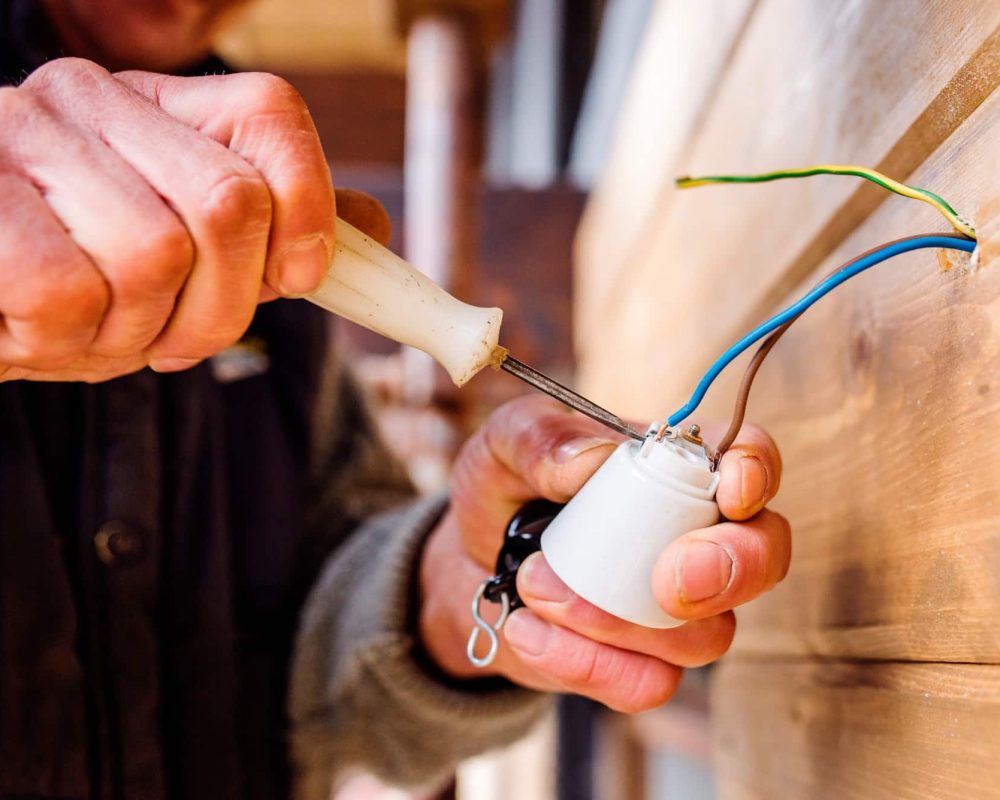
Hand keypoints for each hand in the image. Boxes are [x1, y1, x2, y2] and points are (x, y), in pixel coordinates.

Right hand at [0, 58, 347, 381]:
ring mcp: (21, 136)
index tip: (297, 279)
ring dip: (132, 332)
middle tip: (171, 339)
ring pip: (154, 256)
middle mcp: (91, 101)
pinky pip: (66, 292)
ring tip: (90, 330)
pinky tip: (36, 330)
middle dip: (220, 308)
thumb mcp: (188, 262)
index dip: (306, 205)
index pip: (272, 113)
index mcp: (158, 111)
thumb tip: (368, 227)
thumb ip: (270, 239)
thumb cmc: (77, 286)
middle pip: (230, 203)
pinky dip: (64, 340)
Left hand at [418, 395, 788, 711]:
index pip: (747, 459)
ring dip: (614, 619)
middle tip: (667, 580)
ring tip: (534, 582)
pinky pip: (645, 683)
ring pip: (703, 637)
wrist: (469, 561)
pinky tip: (527, 629)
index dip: (756, 472)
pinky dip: (582, 663)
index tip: (730, 492)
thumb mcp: (504, 444)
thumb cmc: (506, 487)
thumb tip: (592, 460)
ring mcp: (678, 610)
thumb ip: (542, 437)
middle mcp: (695, 537)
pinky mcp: (641, 664)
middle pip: (764, 558)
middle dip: (729, 570)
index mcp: (677, 466)